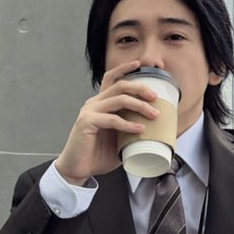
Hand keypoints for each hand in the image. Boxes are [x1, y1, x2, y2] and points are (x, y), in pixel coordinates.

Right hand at [55, 60, 159, 183]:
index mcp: (100, 104)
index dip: (124, 69)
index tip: (139, 64)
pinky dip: (128, 124)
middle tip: (155, 96)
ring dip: (139, 105)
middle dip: (140, 88)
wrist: (77, 169)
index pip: (111, 79)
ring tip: (154, 114)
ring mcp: (89, 112)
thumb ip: (130, 130)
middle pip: (119, 86)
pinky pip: (112, 119)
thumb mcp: (118, 140)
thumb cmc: (97, 155)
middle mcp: (94, 104)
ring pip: (118, 99)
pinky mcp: (86, 122)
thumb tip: (155, 132)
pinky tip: (140, 130)